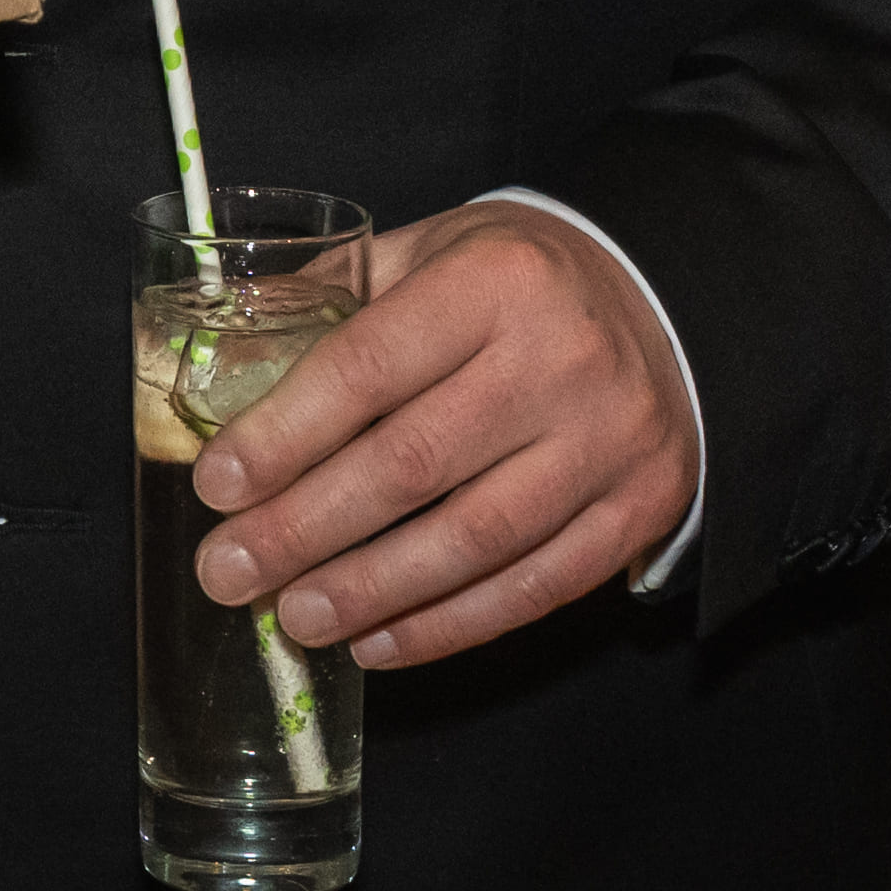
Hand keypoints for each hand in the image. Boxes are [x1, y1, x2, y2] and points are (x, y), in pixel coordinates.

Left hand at [185, 205, 698, 671]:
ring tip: (296, 617)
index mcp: (495, 280)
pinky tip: (379, 641)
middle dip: (305, 529)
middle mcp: (560, 360)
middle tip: (229, 572)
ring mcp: (608, 442)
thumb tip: (219, 364)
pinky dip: (449, 625)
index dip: (284, 435)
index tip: (218, 485)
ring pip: (474, 538)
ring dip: (370, 591)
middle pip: (412, 464)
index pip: (368, 367)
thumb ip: (334, 297)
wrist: (673, 305)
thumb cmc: (521, 281)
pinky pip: (535, 587)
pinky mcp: (640, 509)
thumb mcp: (433, 248)